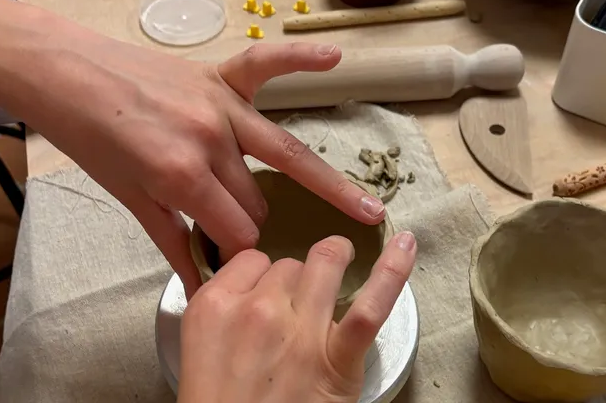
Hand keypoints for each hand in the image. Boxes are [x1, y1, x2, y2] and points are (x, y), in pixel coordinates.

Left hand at [26, 35, 386, 298]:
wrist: (64, 75)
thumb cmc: (91, 140)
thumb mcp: (129, 199)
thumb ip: (173, 241)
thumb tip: (202, 288)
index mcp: (181, 176)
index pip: (236, 232)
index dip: (238, 255)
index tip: (236, 264)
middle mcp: (210, 140)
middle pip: (258, 200)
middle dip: (254, 225)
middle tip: (243, 233)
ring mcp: (221, 104)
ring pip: (282, 157)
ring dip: (316, 186)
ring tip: (365, 211)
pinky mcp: (221, 76)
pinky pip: (269, 65)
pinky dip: (301, 60)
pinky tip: (335, 60)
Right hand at [178, 231, 416, 402]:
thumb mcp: (199, 348)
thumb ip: (224, 311)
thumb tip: (252, 286)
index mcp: (214, 306)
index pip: (251, 259)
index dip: (263, 274)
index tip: (267, 291)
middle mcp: (257, 310)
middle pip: (288, 263)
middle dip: (296, 279)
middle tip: (297, 305)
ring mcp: (300, 332)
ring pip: (325, 264)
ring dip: (335, 262)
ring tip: (342, 261)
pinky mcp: (336, 359)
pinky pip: (372, 305)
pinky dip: (393, 271)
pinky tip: (406, 246)